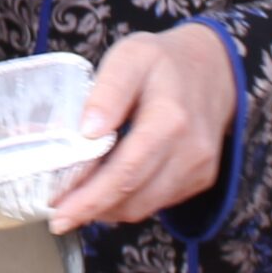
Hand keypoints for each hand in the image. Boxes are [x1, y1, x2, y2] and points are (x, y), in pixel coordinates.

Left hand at [48, 25, 238, 229]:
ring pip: (142, 206)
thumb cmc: (162, 62)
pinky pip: (156, 201)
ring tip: (76, 199)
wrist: (213, 69)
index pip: (125, 171)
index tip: (58, 212)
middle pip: (132, 196)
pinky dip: (127, 200)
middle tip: (58, 215)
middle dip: (90, 210)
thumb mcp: (129, 57)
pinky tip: (107, 187)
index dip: (89, 198)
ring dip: (107, 209)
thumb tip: (86, 131)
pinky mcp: (199, 178)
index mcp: (169, 119)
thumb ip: (108, 92)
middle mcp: (189, 150)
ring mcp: (198, 168)